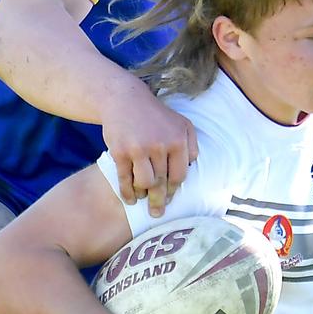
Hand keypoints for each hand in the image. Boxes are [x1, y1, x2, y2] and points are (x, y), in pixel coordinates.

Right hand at [101, 87, 198, 216]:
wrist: (124, 99)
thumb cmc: (156, 116)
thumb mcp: (181, 123)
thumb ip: (192, 144)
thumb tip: (192, 166)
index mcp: (177, 140)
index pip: (179, 175)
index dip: (174, 190)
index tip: (170, 199)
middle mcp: (160, 145)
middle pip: (162, 182)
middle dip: (159, 201)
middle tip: (157, 213)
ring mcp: (138, 149)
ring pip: (144, 183)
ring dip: (143, 196)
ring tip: (142, 200)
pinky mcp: (119, 151)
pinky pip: (124, 178)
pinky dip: (127, 192)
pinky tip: (130, 199)